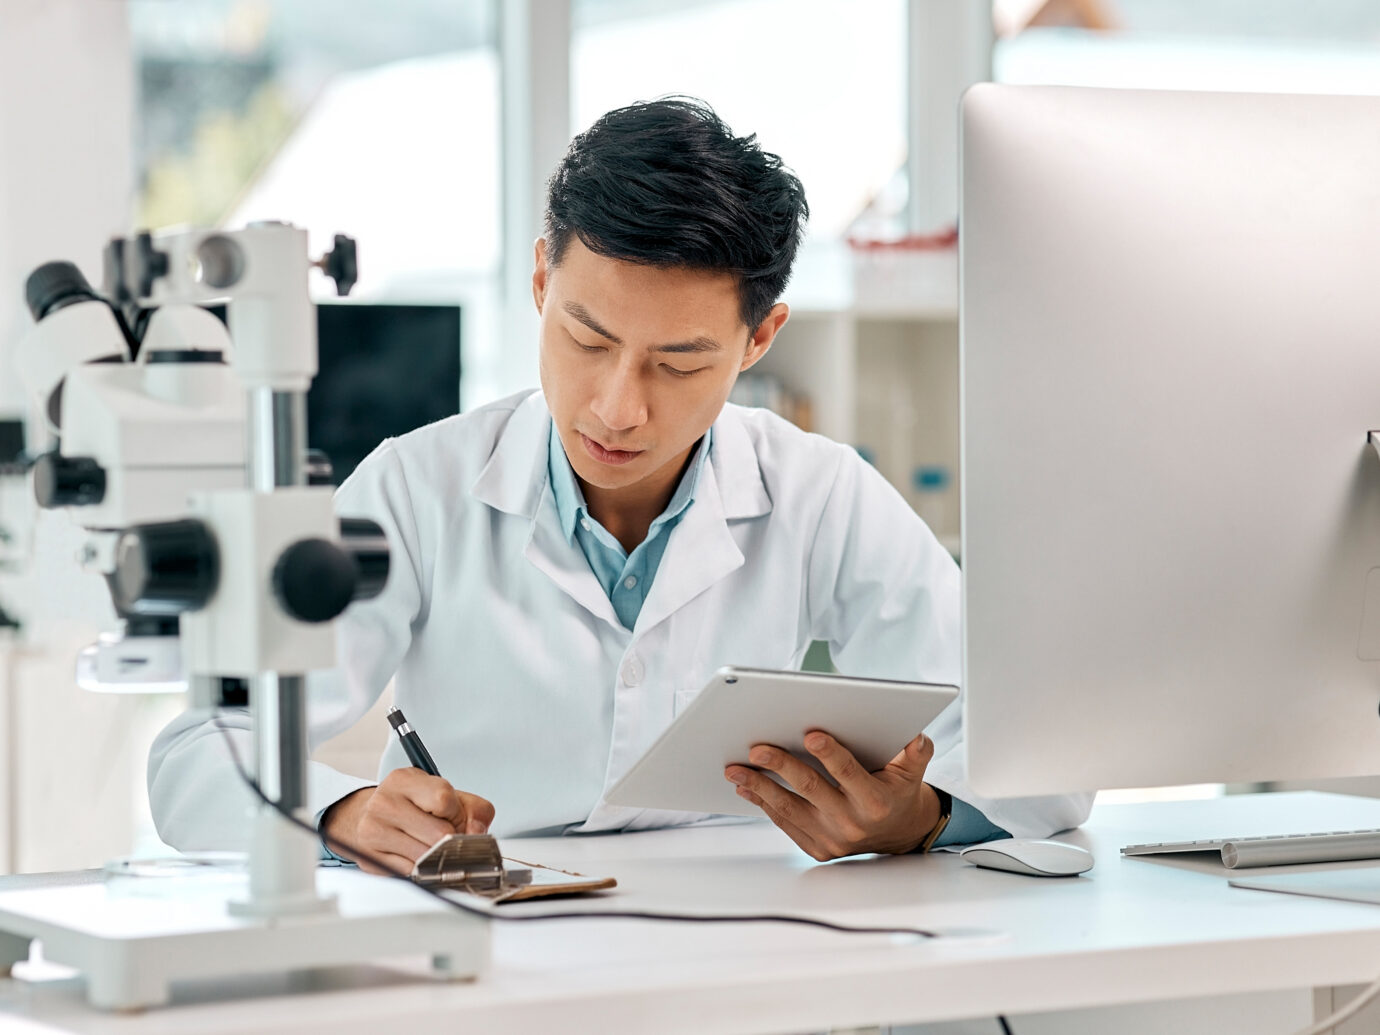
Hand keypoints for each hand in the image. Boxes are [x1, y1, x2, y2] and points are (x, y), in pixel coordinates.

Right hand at [320, 767, 495, 875]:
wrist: (372, 817)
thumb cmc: (414, 806)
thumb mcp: (445, 794)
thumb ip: (474, 809)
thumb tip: (477, 833)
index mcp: (404, 780)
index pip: (444, 799)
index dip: (457, 814)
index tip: (454, 816)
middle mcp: (384, 803)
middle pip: (439, 833)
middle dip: (451, 839)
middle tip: (445, 836)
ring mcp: (373, 831)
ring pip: (427, 857)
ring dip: (438, 857)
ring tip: (430, 846)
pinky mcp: (371, 858)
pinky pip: (411, 873)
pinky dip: (422, 870)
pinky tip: (417, 858)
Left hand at [724, 731, 940, 860]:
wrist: (897, 833)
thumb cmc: (898, 793)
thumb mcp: (913, 773)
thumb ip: (915, 753)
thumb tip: (916, 737)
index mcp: (876, 801)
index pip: (850, 774)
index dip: (831, 755)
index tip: (812, 735)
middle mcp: (852, 823)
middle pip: (811, 789)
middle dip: (781, 766)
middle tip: (757, 749)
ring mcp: (832, 839)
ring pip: (790, 808)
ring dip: (760, 787)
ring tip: (736, 768)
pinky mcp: (817, 848)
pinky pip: (785, 823)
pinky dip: (763, 803)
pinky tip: (747, 786)